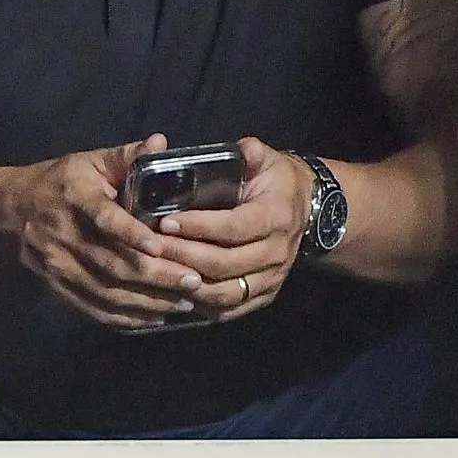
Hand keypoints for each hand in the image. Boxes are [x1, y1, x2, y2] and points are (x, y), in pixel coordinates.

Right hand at [0, 134, 204, 329]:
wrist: (9, 212)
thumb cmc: (60, 182)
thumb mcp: (89, 162)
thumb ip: (127, 156)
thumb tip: (161, 142)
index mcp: (73, 196)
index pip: (103, 217)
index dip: (131, 233)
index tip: (161, 246)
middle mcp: (63, 233)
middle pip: (112, 263)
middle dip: (156, 276)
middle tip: (193, 281)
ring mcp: (58, 264)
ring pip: (107, 291)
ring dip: (148, 301)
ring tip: (184, 302)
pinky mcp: (58, 286)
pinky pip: (94, 309)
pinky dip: (126, 317)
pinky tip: (155, 316)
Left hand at [145, 138, 312, 321]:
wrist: (308, 213)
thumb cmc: (274, 183)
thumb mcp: (268, 162)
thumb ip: (254, 155)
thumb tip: (247, 148)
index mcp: (275, 217)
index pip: (234, 227)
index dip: (198, 226)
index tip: (164, 221)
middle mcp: (277, 252)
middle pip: (226, 263)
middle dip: (183, 256)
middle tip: (149, 246)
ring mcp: (272, 278)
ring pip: (227, 292)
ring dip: (188, 284)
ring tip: (157, 270)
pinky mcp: (264, 295)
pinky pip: (231, 309)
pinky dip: (202, 304)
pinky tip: (175, 292)